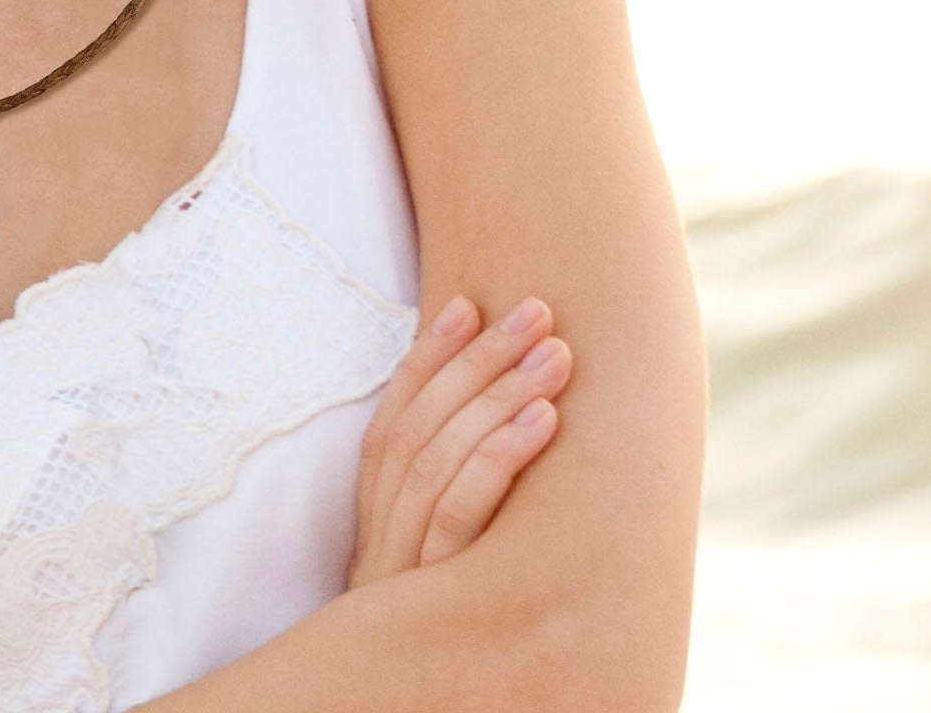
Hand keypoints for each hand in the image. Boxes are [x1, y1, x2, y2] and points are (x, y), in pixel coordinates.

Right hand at [345, 294, 571, 586]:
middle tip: (536, 312)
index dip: (427, 355)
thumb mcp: (435, 559)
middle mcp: (380, 529)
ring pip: (438, 456)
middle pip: (420, 425)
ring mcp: (402, 561)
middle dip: (477, 359)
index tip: (468, 303)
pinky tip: (545, 420)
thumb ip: (451, 497)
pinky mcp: (433, 593)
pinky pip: (460, 511)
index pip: (393, 416)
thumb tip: (502, 420)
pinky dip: (498, 457)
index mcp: (376, 513)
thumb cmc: (443, 627)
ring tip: (554, 354)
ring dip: (497, 394)